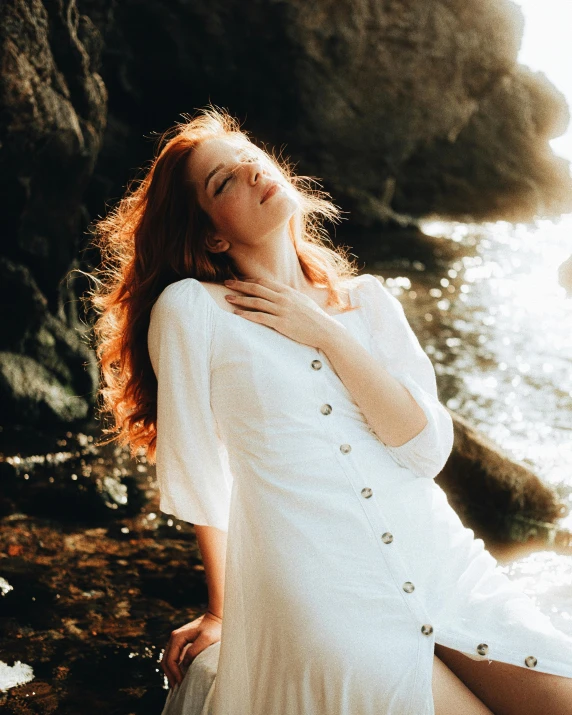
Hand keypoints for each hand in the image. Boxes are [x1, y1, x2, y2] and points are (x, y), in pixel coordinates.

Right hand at [161, 611, 222, 687]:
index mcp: (178, 637)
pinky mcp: (182, 642)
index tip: (181, 683)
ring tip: (178, 684)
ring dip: (171, 672)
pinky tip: (180, 674)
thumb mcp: (206, 639)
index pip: (170, 660)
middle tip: (177, 688)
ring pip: (168, 659)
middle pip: (166, 660)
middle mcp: (174, 637)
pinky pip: (174, 656)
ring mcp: (177, 639)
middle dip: (170, 675)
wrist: (217, 616)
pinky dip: (174, 667)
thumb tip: (184, 663)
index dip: (174, 674)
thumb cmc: (214, 628)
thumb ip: (194, 651)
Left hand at [223, 277, 342, 348]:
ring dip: (239, 299)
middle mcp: (283, 298)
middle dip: (239, 285)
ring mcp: (281, 310)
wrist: (325, 330)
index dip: (249, 281)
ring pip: (255, 302)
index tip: (239, 281)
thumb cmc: (315, 317)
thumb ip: (290, 297)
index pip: (264, 282)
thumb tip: (281, 294)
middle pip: (256, 289)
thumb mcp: (303, 301)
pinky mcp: (280, 323)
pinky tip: (237, 314)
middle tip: (226, 283)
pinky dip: (246, 315)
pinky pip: (259, 317)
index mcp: (288, 291)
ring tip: (227, 298)